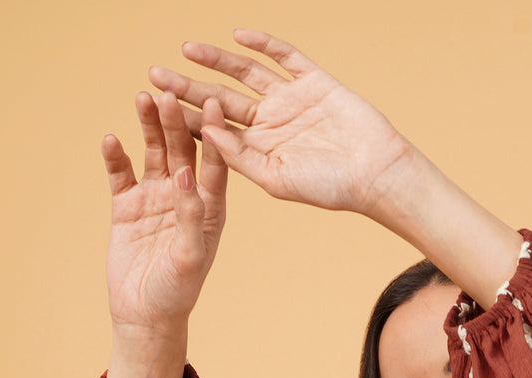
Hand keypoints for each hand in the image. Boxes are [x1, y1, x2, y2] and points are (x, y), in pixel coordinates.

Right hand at [102, 91, 227, 335]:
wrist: (144, 315)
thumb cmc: (176, 292)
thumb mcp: (189, 258)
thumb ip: (191, 216)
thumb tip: (185, 174)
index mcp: (210, 208)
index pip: (216, 165)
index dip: (215, 135)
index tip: (213, 104)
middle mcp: (185, 196)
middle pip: (183, 150)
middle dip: (177, 121)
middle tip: (169, 92)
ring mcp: (155, 197)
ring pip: (153, 153)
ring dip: (149, 126)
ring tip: (142, 98)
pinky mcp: (127, 203)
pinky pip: (121, 173)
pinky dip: (116, 156)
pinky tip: (111, 139)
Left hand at [146, 31, 409, 218]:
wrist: (376, 174)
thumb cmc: (331, 188)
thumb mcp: (277, 180)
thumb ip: (240, 157)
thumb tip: (206, 131)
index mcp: (259, 150)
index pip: (215, 130)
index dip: (186, 118)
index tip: (157, 108)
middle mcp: (271, 123)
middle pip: (221, 99)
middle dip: (189, 87)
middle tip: (155, 74)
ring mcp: (291, 100)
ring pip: (245, 73)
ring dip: (217, 60)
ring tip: (187, 49)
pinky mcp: (314, 82)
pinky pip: (285, 57)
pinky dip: (264, 44)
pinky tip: (240, 35)